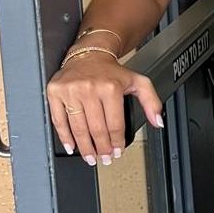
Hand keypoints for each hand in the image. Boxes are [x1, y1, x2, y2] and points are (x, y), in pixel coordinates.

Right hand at [46, 52, 161, 165]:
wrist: (89, 55)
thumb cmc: (112, 71)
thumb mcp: (138, 82)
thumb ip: (152, 102)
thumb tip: (158, 121)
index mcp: (110, 88)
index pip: (114, 124)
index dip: (116, 142)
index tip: (117, 151)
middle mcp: (89, 89)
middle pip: (96, 129)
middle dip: (101, 148)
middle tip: (104, 158)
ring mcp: (70, 91)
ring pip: (78, 128)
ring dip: (84, 147)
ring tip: (90, 157)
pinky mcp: (55, 92)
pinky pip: (59, 120)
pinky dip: (64, 136)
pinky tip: (71, 146)